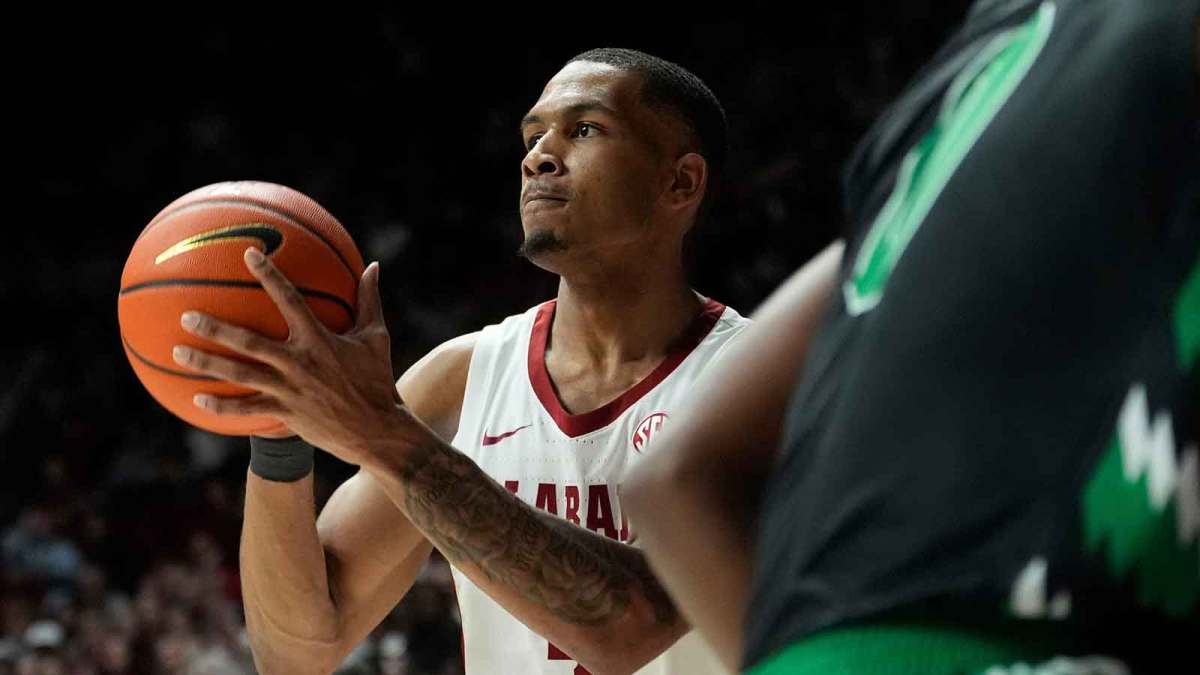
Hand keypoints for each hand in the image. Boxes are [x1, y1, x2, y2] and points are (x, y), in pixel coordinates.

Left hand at [172, 247, 406, 463]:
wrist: (376, 430)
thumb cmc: (377, 380)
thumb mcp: (376, 337)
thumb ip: (369, 300)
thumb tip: (374, 266)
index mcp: (319, 339)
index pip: (289, 299)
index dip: (269, 275)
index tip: (248, 254)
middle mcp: (298, 362)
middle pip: (248, 342)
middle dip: (214, 328)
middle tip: (186, 316)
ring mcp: (288, 389)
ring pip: (239, 374)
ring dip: (205, 363)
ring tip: (176, 351)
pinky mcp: (285, 413)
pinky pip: (246, 410)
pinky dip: (221, 406)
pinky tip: (197, 400)